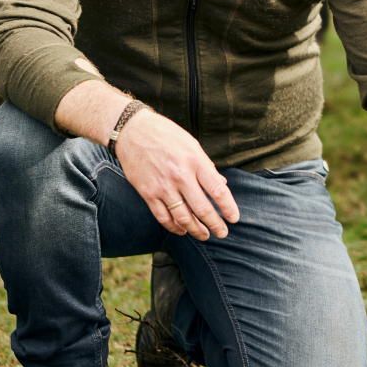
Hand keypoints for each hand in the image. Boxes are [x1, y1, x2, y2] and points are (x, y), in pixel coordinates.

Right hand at [112, 109, 240, 239]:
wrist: (132, 131)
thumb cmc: (166, 135)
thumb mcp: (192, 144)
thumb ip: (206, 166)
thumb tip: (222, 184)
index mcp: (195, 162)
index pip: (218, 191)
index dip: (228, 208)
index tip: (234, 218)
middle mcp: (180, 176)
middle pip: (202, 209)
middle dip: (215, 224)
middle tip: (222, 233)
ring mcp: (163, 186)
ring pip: (183, 217)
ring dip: (196, 230)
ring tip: (204, 235)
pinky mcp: (147, 193)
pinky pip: (163, 217)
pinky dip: (174, 227)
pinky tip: (182, 230)